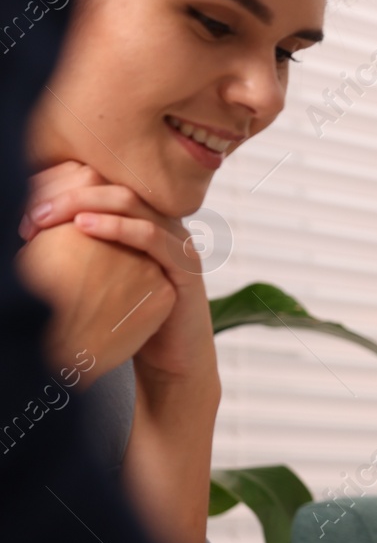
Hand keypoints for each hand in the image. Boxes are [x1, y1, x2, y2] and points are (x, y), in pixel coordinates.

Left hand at [22, 161, 217, 395]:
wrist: (172, 358)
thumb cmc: (129, 318)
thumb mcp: (99, 274)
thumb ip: (78, 246)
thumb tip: (25, 227)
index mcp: (143, 220)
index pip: (101, 184)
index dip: (62, 187)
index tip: (26, 209)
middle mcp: (164, 223)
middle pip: (113, 187)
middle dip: (67, 194)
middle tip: (31, 212)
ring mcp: (178, 242)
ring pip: (131, 203)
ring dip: (85, 204)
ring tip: (48, 217)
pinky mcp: (185, 266)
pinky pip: (153, 236)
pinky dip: (118, 226)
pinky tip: (84, 226)